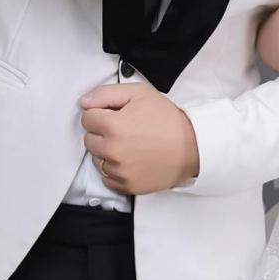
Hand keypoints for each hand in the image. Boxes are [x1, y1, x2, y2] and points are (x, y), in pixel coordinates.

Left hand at [80, 83, 199, 192]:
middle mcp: (112, 151)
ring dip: (107, 151)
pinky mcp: (126, 185)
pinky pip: (106, 177)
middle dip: (103, 132)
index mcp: (113, 126)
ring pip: (96, 159)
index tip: (117, 115)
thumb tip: (84, 102)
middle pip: (89, 139)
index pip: (87, 118)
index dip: (102, 113)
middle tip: (126, 129)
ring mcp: (119, 171)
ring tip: (130, 145)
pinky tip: (131, 159)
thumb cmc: (169, 121)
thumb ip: (107, 94)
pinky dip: (114, 169)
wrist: (193, 148)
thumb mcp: (140, 94)